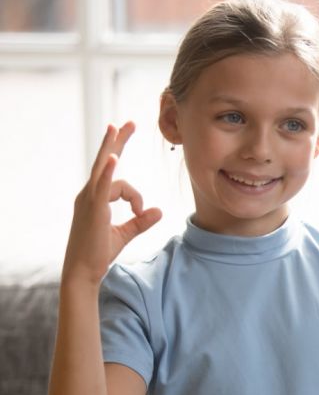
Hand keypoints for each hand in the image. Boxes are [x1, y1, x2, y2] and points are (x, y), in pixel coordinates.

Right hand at [62, 122, 161, 285]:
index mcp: (94, 199)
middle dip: (116, 141)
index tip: (141, 210)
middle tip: (129, 123)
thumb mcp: (125, 234)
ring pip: (105, 168)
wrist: (84, 272)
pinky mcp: (93, 209)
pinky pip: (101, 185)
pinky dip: (108, 171)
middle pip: (103, 161)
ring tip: (121, 126)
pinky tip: (113, 157)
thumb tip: (159, 211)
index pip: (115, 179)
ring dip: (113, 146)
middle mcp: (88, 194)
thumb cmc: (98, 254)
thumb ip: (141, 221)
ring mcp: (88, 199)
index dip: (133, 194)